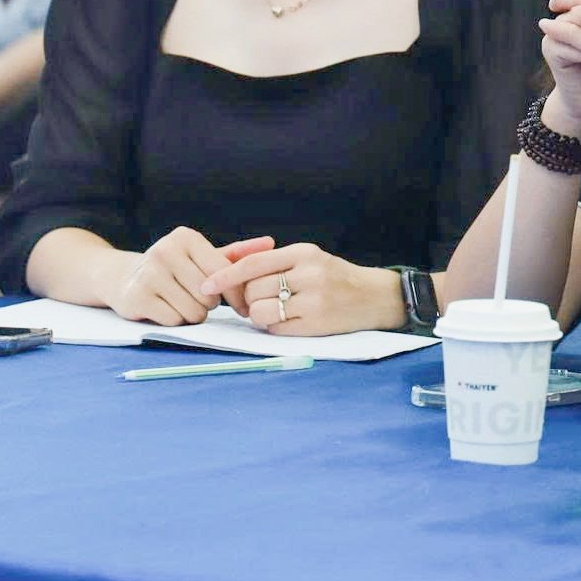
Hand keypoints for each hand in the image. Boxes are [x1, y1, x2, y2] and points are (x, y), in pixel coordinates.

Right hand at [109, 229, 274, 325]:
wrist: (124, 278)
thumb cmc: (176, 268)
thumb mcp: (203, 257)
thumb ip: (237, 253)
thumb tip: (271, 243)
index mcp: (186, 237)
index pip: (224, 272)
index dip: (237, 294)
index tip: (244, 307)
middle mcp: (164, 251)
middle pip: (209, 295)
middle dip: (210, 304)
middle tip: (201, 300)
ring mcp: (147, 274)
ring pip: (193, 311)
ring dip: (193, 314)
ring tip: (183, 302)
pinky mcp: (135, 297)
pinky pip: (173, 321)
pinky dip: (176, 321)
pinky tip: (167, 309)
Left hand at [199, 242, 397, 335]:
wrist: (374, 296)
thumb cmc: (333, 277)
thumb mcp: (308, 259)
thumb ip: (272, 262)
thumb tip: (227, 267)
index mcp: (304, 252)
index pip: (254, 263)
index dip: (225, 275)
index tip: (206, 285)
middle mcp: (309, 273)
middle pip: (253, 290)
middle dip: (248, 299)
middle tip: (258, 301)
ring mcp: (313, 299)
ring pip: (260, 311)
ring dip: (259, 314)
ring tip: (277, 310)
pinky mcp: (315, 323)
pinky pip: (276, 327)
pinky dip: (275, 326)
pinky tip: (290, 319)